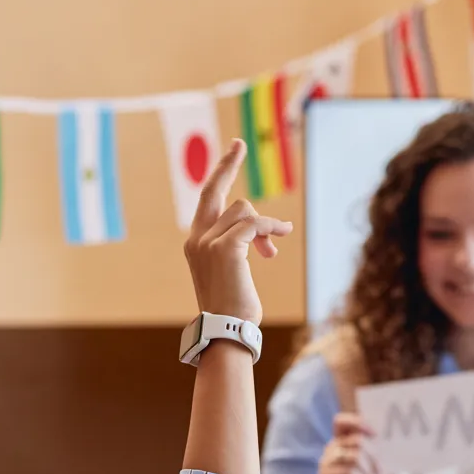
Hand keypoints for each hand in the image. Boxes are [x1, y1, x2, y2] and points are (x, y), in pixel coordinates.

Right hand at [184, 139, 291, 324]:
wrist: (226, 330)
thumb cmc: (233, 307)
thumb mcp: (233, 271)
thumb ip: (238, 245)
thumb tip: (261, 233)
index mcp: (195, 242)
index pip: (207, 200)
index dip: (220, 174)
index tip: (232, 152)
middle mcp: (196, 238)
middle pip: (218, 192)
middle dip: (228, 163)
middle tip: (240, 143)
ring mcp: (208, 242)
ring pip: (243, 211)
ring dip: (263, 228)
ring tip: (270, 251)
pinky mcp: (226, 248)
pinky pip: (254, 224)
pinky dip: (270, 229)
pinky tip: (278, 238)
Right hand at [317, 412, 388, 473]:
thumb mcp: (374, 464)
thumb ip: (372, 448)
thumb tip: (377, 434)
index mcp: (342, 443)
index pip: (341, 422)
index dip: (357, 423)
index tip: (375, 434)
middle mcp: (331, 450)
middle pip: (357, 441)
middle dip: (374, 459)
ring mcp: (325, 464)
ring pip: (355, 457)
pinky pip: (351, 472)